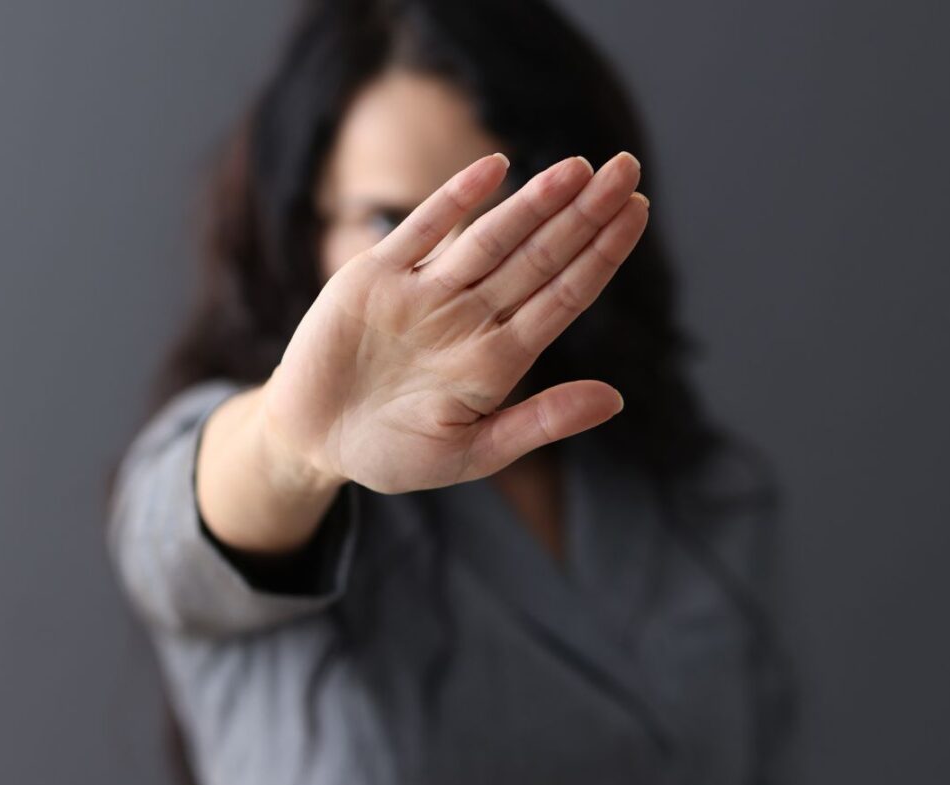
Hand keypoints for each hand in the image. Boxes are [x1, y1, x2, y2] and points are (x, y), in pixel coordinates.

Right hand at [260, 151, 648, 494]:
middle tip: (629, 169)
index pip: (565, 295)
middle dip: (585, 214)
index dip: (601, 254)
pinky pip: (422, 231)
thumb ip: (541, 422)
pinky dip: (457, 199)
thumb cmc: (394, 453)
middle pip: (540, 257)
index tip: (637, 213)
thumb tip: (616, 400)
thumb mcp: (473, 453)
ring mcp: (425, 294)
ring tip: (579, 166)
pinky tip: (495, 168)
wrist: (313, 442)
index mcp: (499, 358)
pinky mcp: (375, 278)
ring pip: (491, 238)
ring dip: (535, 201)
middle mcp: (470, 317)